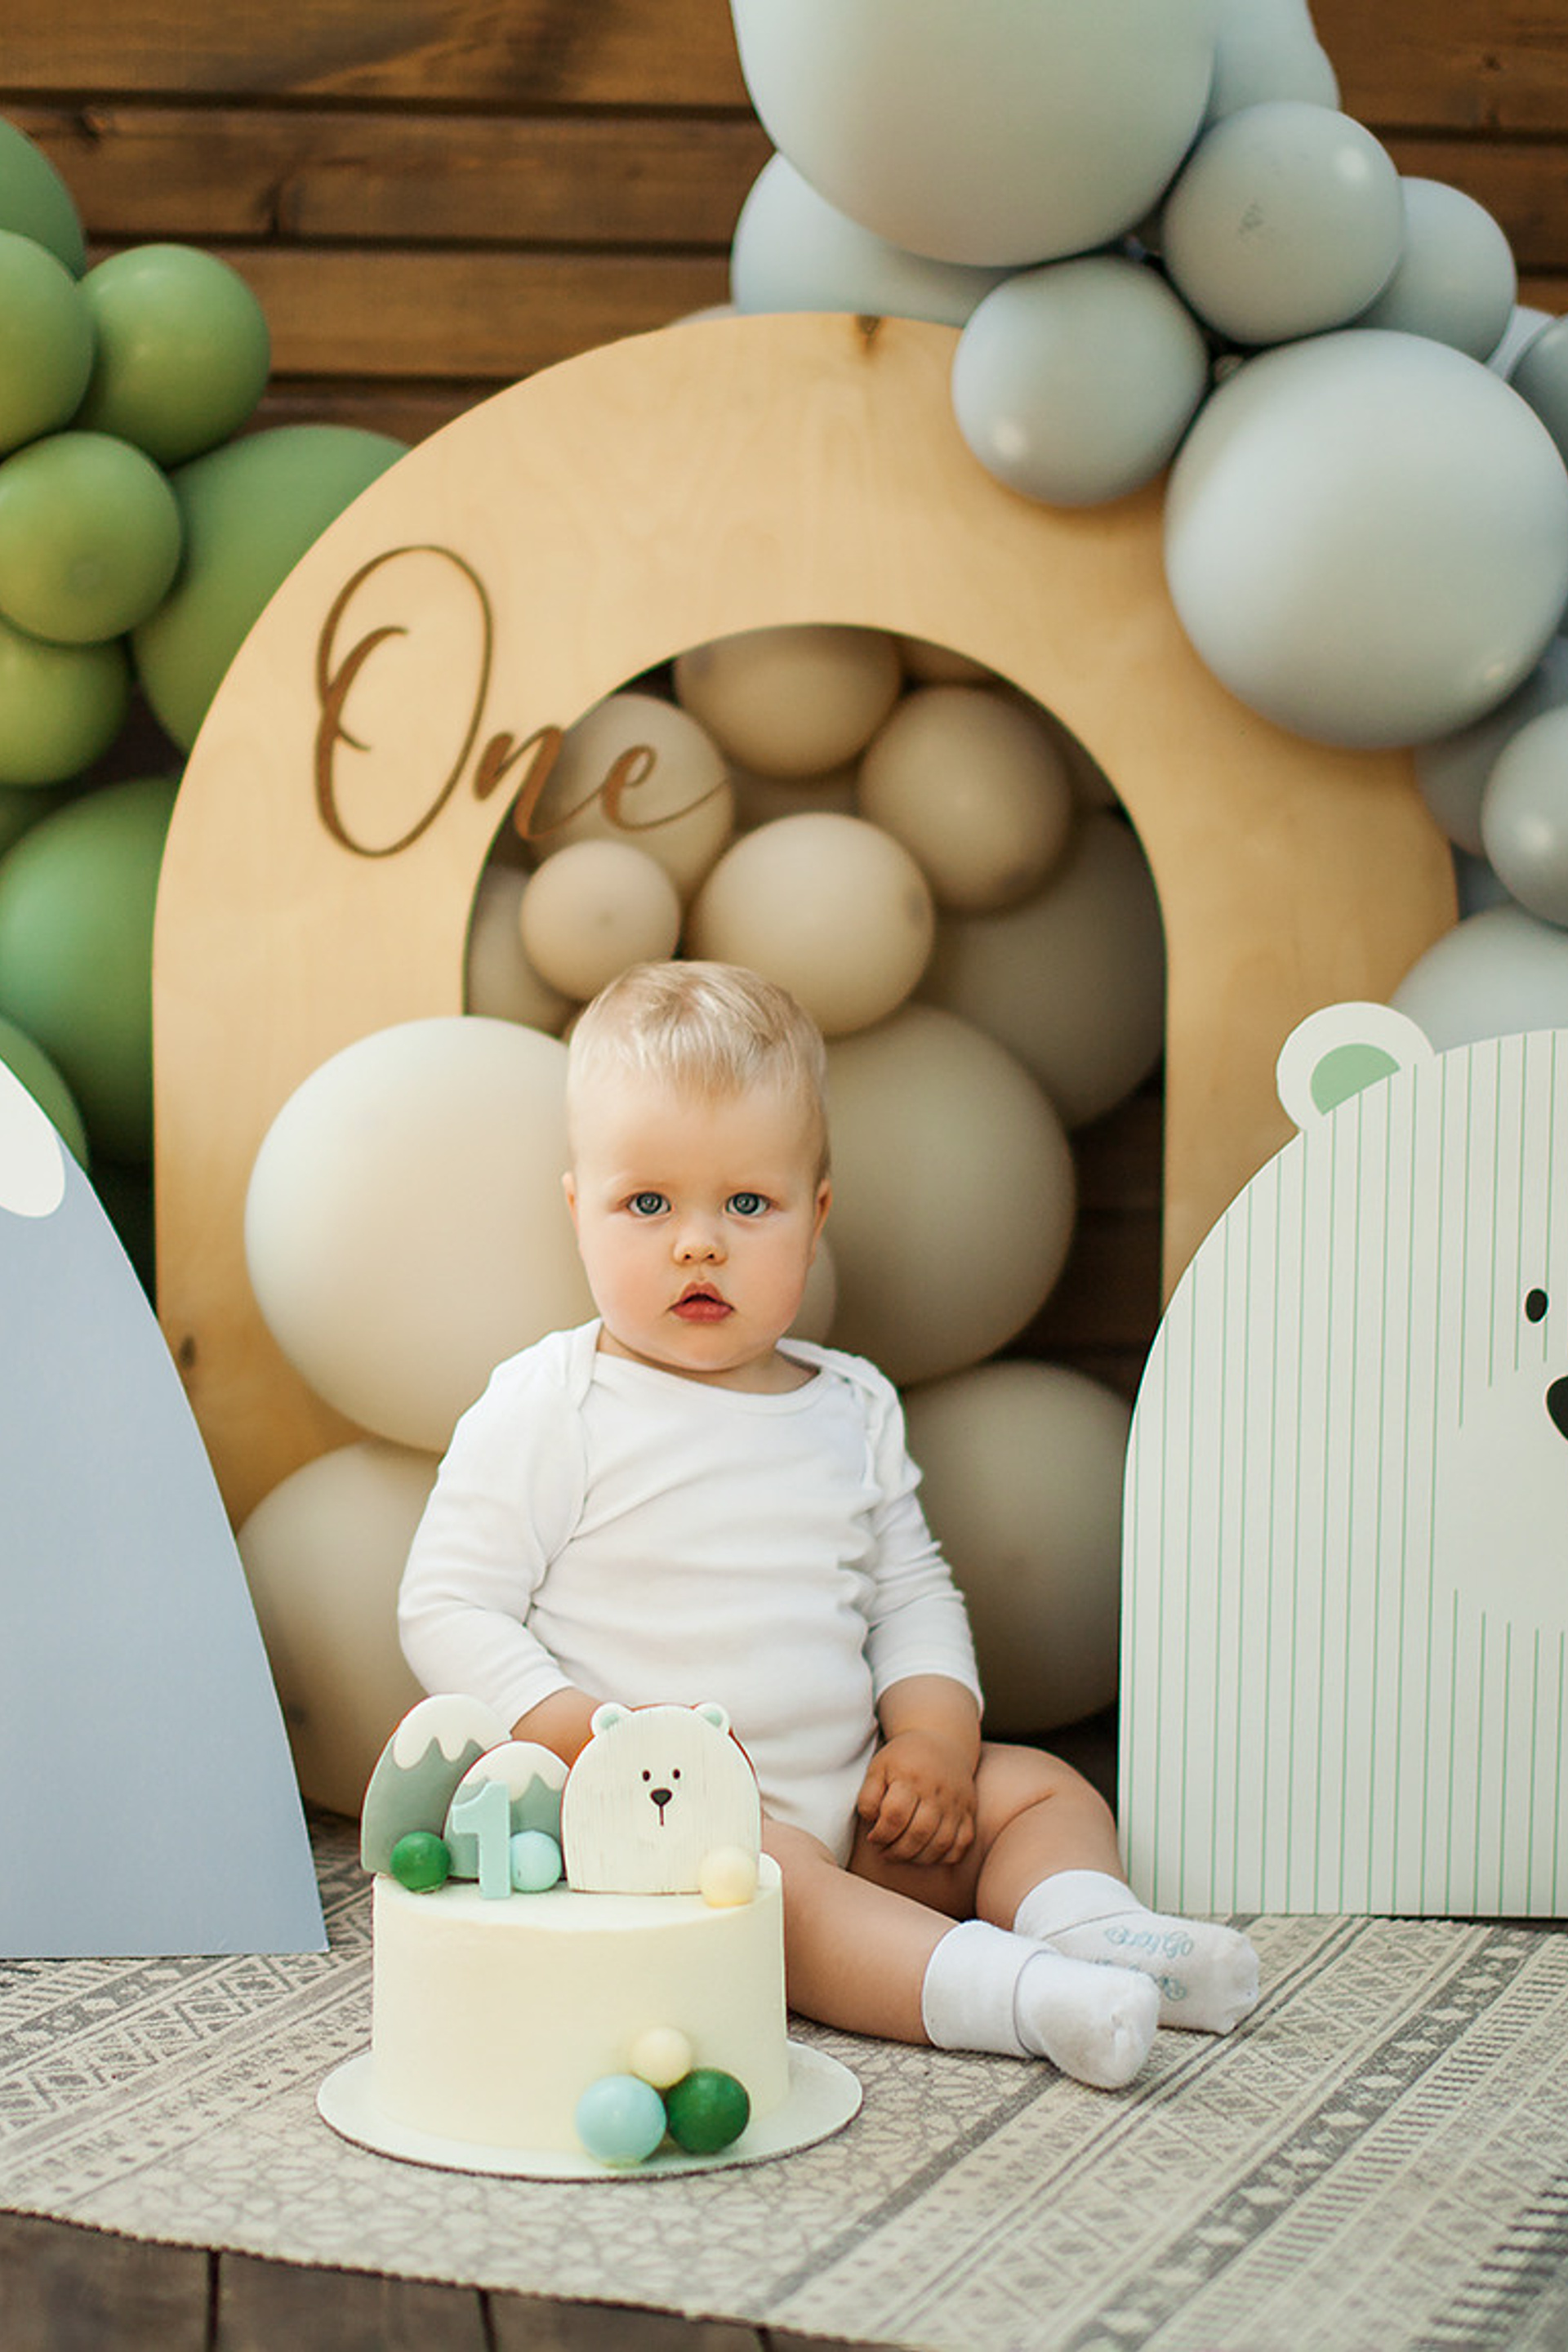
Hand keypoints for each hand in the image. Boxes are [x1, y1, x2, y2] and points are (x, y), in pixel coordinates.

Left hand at [855, 1728, 977, 1866]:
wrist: (942, 1741)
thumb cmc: (904, 1759)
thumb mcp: (878, 1767)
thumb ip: (868, 1796)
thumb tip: (872, 1824)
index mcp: (910, 1777)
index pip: (895, 1815)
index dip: (880, 1834)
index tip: (873, 1837)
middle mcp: (937, 1790)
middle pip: (918, 1833)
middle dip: (897, 1851)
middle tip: (884, 1852)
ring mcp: (956, 1803)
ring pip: (941, 1843)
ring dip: (918, 1858)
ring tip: (903, 1855)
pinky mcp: (969, 1812)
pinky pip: (962, 1844)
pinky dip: (944, 1857)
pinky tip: (927, 1854)